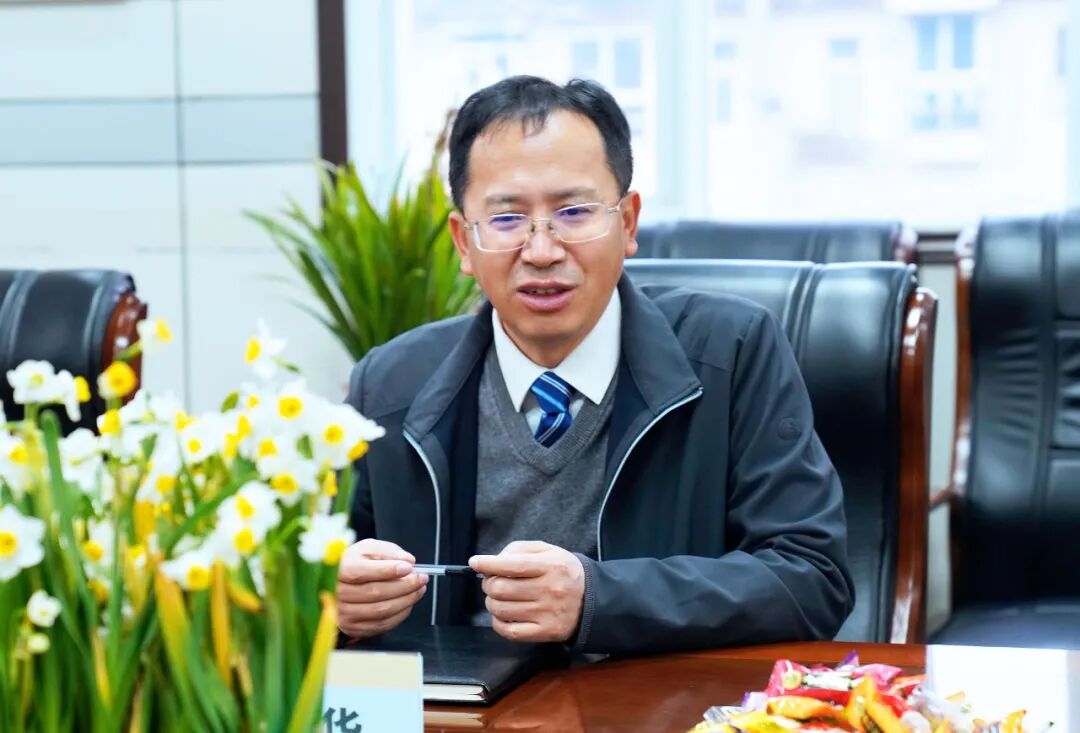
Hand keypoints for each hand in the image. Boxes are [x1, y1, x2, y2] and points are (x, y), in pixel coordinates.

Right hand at [336, 538, 427, 638]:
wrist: (338, 583)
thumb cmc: (354, 563)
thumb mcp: (368, 548)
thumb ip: (388, 551)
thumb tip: (407, 561)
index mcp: (339, 570)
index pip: (363, 572)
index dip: (388, 570)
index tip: (408, 567)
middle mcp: (337, 594)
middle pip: (375, 592)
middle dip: (404, 586)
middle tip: (421, 578)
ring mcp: (344, 613)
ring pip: (380, 610)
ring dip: (406, 601)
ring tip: (419, 590)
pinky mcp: (353, 627)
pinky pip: (381, 624)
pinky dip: (400, 614)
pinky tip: (408, 603)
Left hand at [470, 541, 584, 642]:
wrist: (593, 600)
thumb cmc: (564, 572)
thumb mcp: (549, 551)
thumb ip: (520, 550)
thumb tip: (494, 560)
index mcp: (551, 566)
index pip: (512, 565)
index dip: (489, 564)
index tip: (475, 562)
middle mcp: (549, 590)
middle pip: (501, 588)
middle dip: (489, 583)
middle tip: (492, 581)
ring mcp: (547, 613)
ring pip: (501, 609)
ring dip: (492, 602)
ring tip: (499, 597)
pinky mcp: (545, 632)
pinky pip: (509, 631)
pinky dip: (498, 623)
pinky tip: (503, 615)